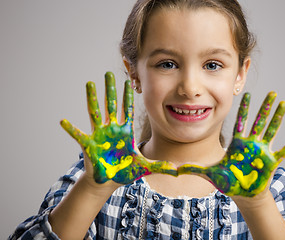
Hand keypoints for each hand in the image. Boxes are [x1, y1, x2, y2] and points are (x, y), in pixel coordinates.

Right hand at [60, 72, 176, 184]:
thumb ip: (160, 166)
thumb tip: (176, 169)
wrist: (108, 182)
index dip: (128, 96)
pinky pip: (78, 135)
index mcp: (125, 132)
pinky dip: (71, 129)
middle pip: (111, 105)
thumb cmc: (125, 172)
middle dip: (110, 89)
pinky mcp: (89, 145)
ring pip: (95, 113)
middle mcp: (112, 130)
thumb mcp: (144, 167)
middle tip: (109, 73)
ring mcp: (99, 135)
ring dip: (92, 98)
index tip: (128, 81)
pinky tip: (63, 121)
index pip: (127, 110)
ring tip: (90, 83)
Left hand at [179, 92, 284, 196]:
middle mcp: (251, 144)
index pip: (240, 122)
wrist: (242, 193)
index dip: (243, 108)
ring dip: (278, 118)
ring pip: (271, 130)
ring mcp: (262, 151)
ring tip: (284, 104)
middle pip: (258, 121)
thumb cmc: (227, 181)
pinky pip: (284, 151)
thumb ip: (192, 168)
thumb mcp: (208, 173)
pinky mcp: (271, 162)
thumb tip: (173, 167)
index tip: (246, 93)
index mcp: (238, 143)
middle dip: (264, 107)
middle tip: (272, 92)